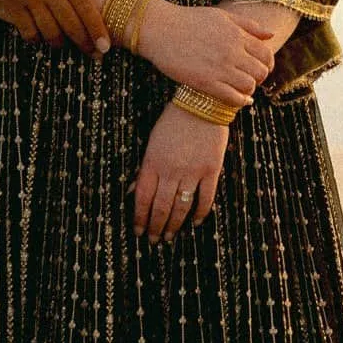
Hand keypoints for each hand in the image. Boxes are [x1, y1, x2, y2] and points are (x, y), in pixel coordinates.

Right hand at [0, 0, 112, 55]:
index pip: (86, 6)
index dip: (97, 30)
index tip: (105, 46)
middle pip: (72, 25)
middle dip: (86, 44)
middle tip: (95, 55)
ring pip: (51, 33)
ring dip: (62, 43)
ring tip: (68, 44)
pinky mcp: (12, 6)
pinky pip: (28, 32)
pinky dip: (37, 39)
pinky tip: (41, 37)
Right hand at [133, 0, 272, 106]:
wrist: (161, 29)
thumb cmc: (190, 20)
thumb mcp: (222, 16)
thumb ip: (248, 25)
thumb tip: (271, 34)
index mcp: (237, 35)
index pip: (266, 55)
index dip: (268, 64)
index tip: (260, 68)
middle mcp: (232, 52)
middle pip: (260, 72)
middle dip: (259, 78)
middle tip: (251, 78)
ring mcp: (219, 68)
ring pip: (249, 86)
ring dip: (249, 89)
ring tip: (242, 88)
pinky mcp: (206, 82)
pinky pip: (232, 97)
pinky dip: (240, 101)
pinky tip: (238, 99)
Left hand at [133, 103, 229, 242]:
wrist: (202, 102)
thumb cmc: (173, 121)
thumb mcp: (152, 142)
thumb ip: (144, 169)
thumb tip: (132, 192)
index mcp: (153, 162)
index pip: (142, 198)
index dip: (139, 217)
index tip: (139, 231)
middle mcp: (171, 170)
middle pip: (161, 207)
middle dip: (156, 227)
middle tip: (154, 240)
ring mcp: (192, 171)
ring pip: (181, 207)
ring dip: (174, 225)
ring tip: (170, 237)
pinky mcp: (211, 170)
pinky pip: (205, 198)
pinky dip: (200, 213)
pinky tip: (195, 223)